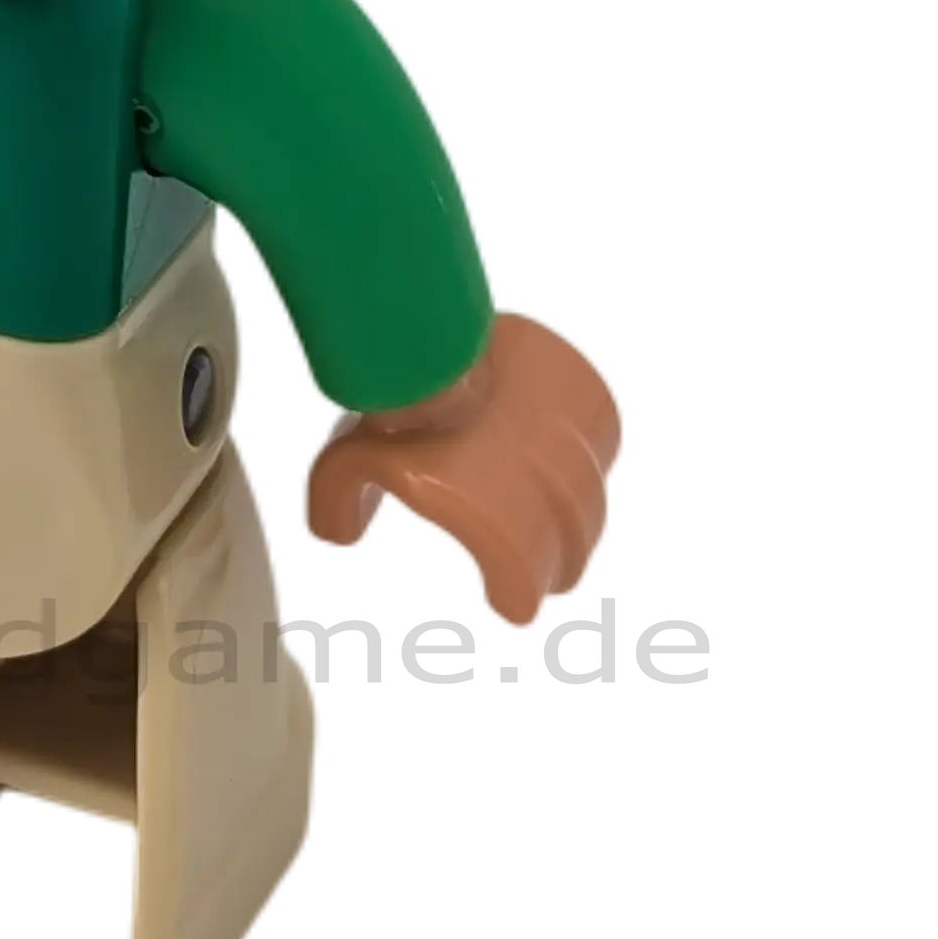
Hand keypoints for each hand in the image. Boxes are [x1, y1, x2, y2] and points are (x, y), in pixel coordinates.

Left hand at [300, 310, 620, 628]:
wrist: (438, 339)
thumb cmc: (395, 412)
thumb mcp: (347, 466)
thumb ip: (339, 507)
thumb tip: (335, 535)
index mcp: (506, 536)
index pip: (524, 595)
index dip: (512, 598)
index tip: (505, 598)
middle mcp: (557, 504)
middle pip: (571, 560)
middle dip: (551, 569)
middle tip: (536, 566)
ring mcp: (582, 452)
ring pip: (594, 506)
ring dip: (575, 519)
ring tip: (555, 518)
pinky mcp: (593, 403)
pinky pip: (604, 447)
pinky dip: (588, 458)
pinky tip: (568, 456)